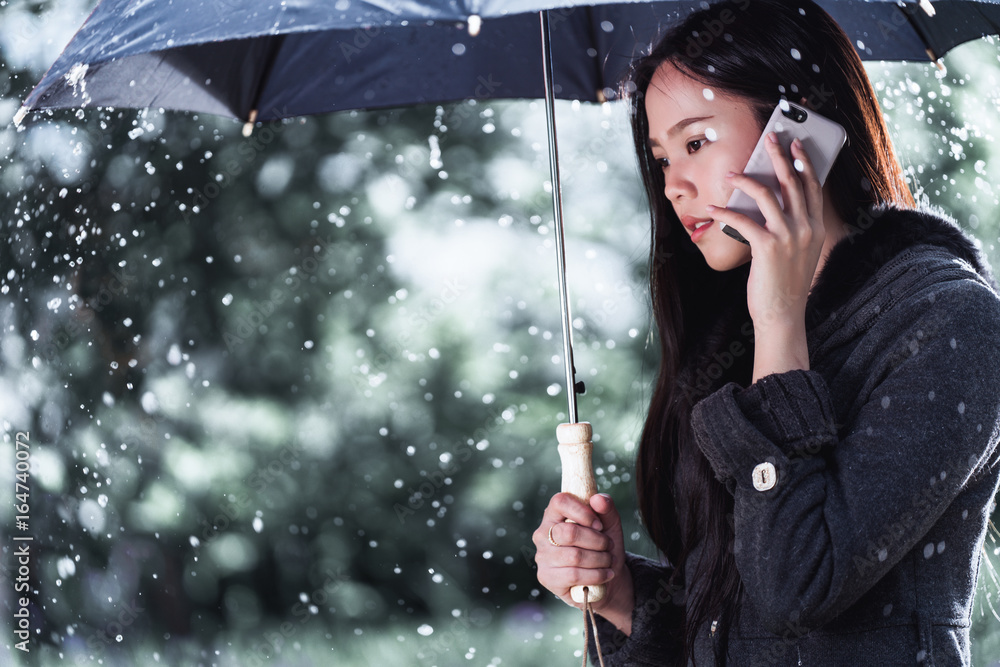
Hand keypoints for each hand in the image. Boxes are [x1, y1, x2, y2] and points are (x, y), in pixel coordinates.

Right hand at [532, 492, 633, 634]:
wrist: (606, 577)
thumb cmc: (603, 545)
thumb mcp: (610, 524)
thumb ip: (606, 507)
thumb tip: (598, 499)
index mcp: (554, 514)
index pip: (560, 502)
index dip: (583, 512)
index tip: (599, 525)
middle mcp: (543, 533)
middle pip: (569, 532)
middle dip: (597, 541)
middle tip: (609, 546)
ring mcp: (542, 556)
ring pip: (574, 556)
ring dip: (600, 559)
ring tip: (609, 561)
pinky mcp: (546, 577)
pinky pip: (574, 575)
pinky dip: (596, 575)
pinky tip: (606, 574)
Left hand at [708, 134, 823, 378]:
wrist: (783, 314)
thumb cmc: (785, 283)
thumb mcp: (797, 252)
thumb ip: (792, 228)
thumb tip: (772, 204)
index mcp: (816, 228)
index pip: (812, 187)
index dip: (804, 163)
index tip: (796, 145)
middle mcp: (806, 228)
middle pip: (793, 183)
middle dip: (780, 156)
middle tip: (771, 137)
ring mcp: (789, 237)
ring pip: (769, 196)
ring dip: (748, 180)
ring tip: (733, 172)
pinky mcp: (768, 247)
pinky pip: (744, 221)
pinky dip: (727, 212)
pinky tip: (713, 208)